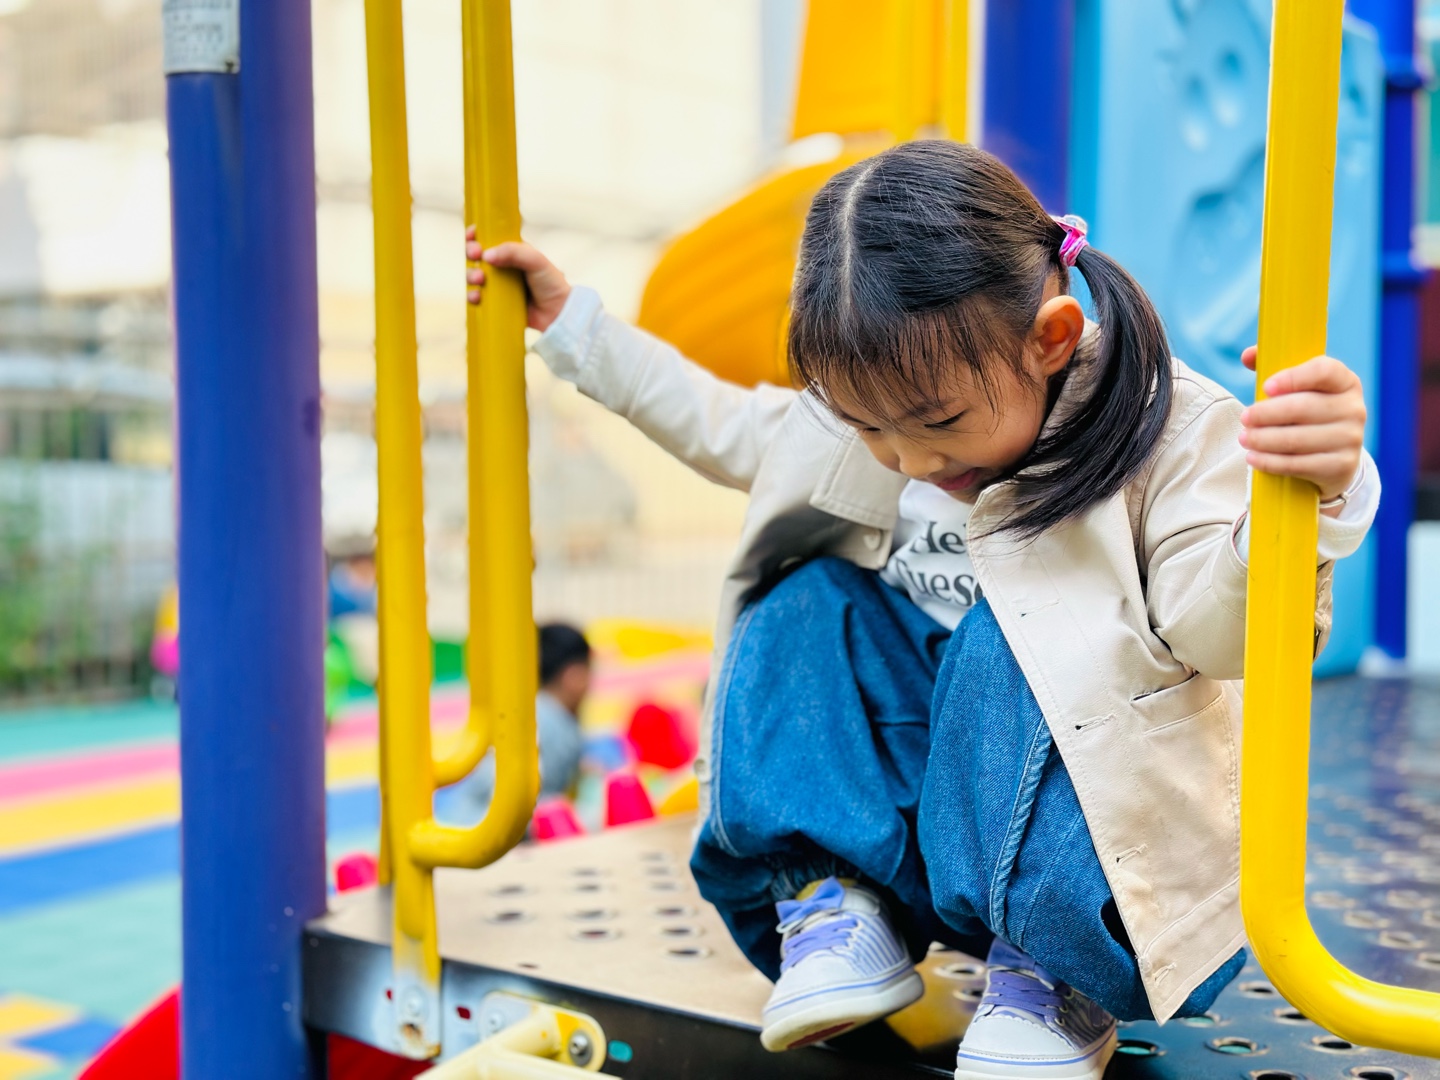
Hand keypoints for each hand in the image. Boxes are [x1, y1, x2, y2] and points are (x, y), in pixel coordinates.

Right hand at [465, 227, 570, 331]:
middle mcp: (501, 266)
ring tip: (480, 279)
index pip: (488, 237)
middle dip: (471, 252)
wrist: (558, 313)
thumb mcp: (536, 260)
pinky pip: (476, 297)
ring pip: (473, 275)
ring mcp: (497, 285)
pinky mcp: (494, 303)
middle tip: (476, 255)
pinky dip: (472, 296)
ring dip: (470, 274)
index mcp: (511, 251)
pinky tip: (477, 296)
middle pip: (475, 255)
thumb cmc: (551, 283)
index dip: (476, 234)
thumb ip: (513, 252)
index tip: (472, 235)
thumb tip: (486, 255)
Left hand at [1238, 346, 1365, 506]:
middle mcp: (1354, 408)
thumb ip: (1272, 365)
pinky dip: (1271, 462)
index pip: (1324, 371)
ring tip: (1244, 438)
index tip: (1266, 387)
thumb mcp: (1296, 387)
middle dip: (1266, 414)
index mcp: (1344, 381)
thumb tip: (1248, 355)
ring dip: (1263, 440)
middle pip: (1302, 408)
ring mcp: (1351, 438)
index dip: (1293, 377)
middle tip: (1244, 418)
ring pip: (1297, 439)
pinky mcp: (1342, 466)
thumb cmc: (1308, 411)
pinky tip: (1253, 458)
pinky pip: (1299, 465)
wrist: (1334, 455)